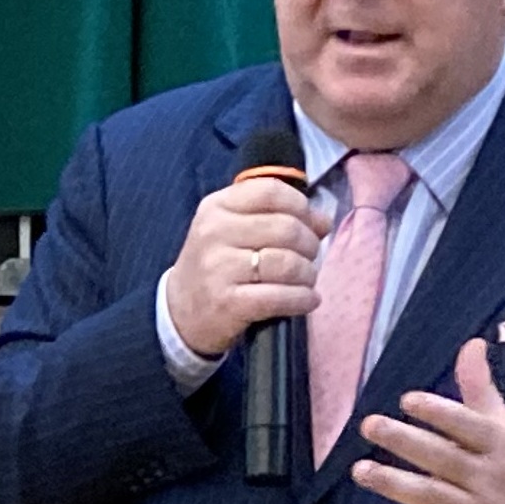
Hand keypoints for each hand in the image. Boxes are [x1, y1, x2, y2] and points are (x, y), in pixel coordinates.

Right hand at [163, 175, 332, 357]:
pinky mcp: (227, 302)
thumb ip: (277, 217)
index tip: (309, 222)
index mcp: (216, 207)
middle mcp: (214, 233)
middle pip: (285, 227)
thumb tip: (323, 220)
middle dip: (309, 244)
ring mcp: (218, 268)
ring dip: (308, 274)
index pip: (270, 191)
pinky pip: (279, 296)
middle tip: (310, 257)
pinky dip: (302, 299)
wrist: (180, 312)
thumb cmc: (216, 265)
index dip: (300, 206)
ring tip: (307, 280)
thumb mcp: (234, 230)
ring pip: (286, 263)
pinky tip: (308, 300)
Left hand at [349, 340, 504, 503]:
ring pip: (429, 496)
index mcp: (501, 448)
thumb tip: (472, 344)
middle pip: (443, 459)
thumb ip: (481, 389)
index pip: (469, 427)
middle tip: (370, 424)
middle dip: (405, 441)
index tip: (408, 400)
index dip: (440, 413)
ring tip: (360, 470)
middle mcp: (487, 481)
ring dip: (393, 483)